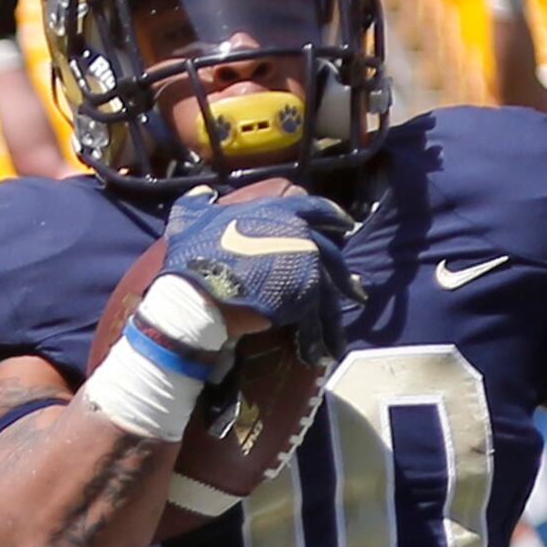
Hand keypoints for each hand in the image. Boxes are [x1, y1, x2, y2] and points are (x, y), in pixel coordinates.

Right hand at [161, 188, 355, 370]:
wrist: (198, 292)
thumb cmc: (193, 254)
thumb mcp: (190, 220)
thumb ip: (199, 203)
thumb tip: (204, 191)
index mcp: (277, 212)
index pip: (313, 208)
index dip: (331, 214)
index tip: (346, 223)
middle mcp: (299, 235)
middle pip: (330, 256)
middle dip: (344, 277)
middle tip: (356, 291)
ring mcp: (305, 267)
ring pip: (327, 294)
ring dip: (334, 320)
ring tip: (339, 338)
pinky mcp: (304, 299)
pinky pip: (315, 322)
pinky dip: (317, 340)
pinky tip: (319, 355)